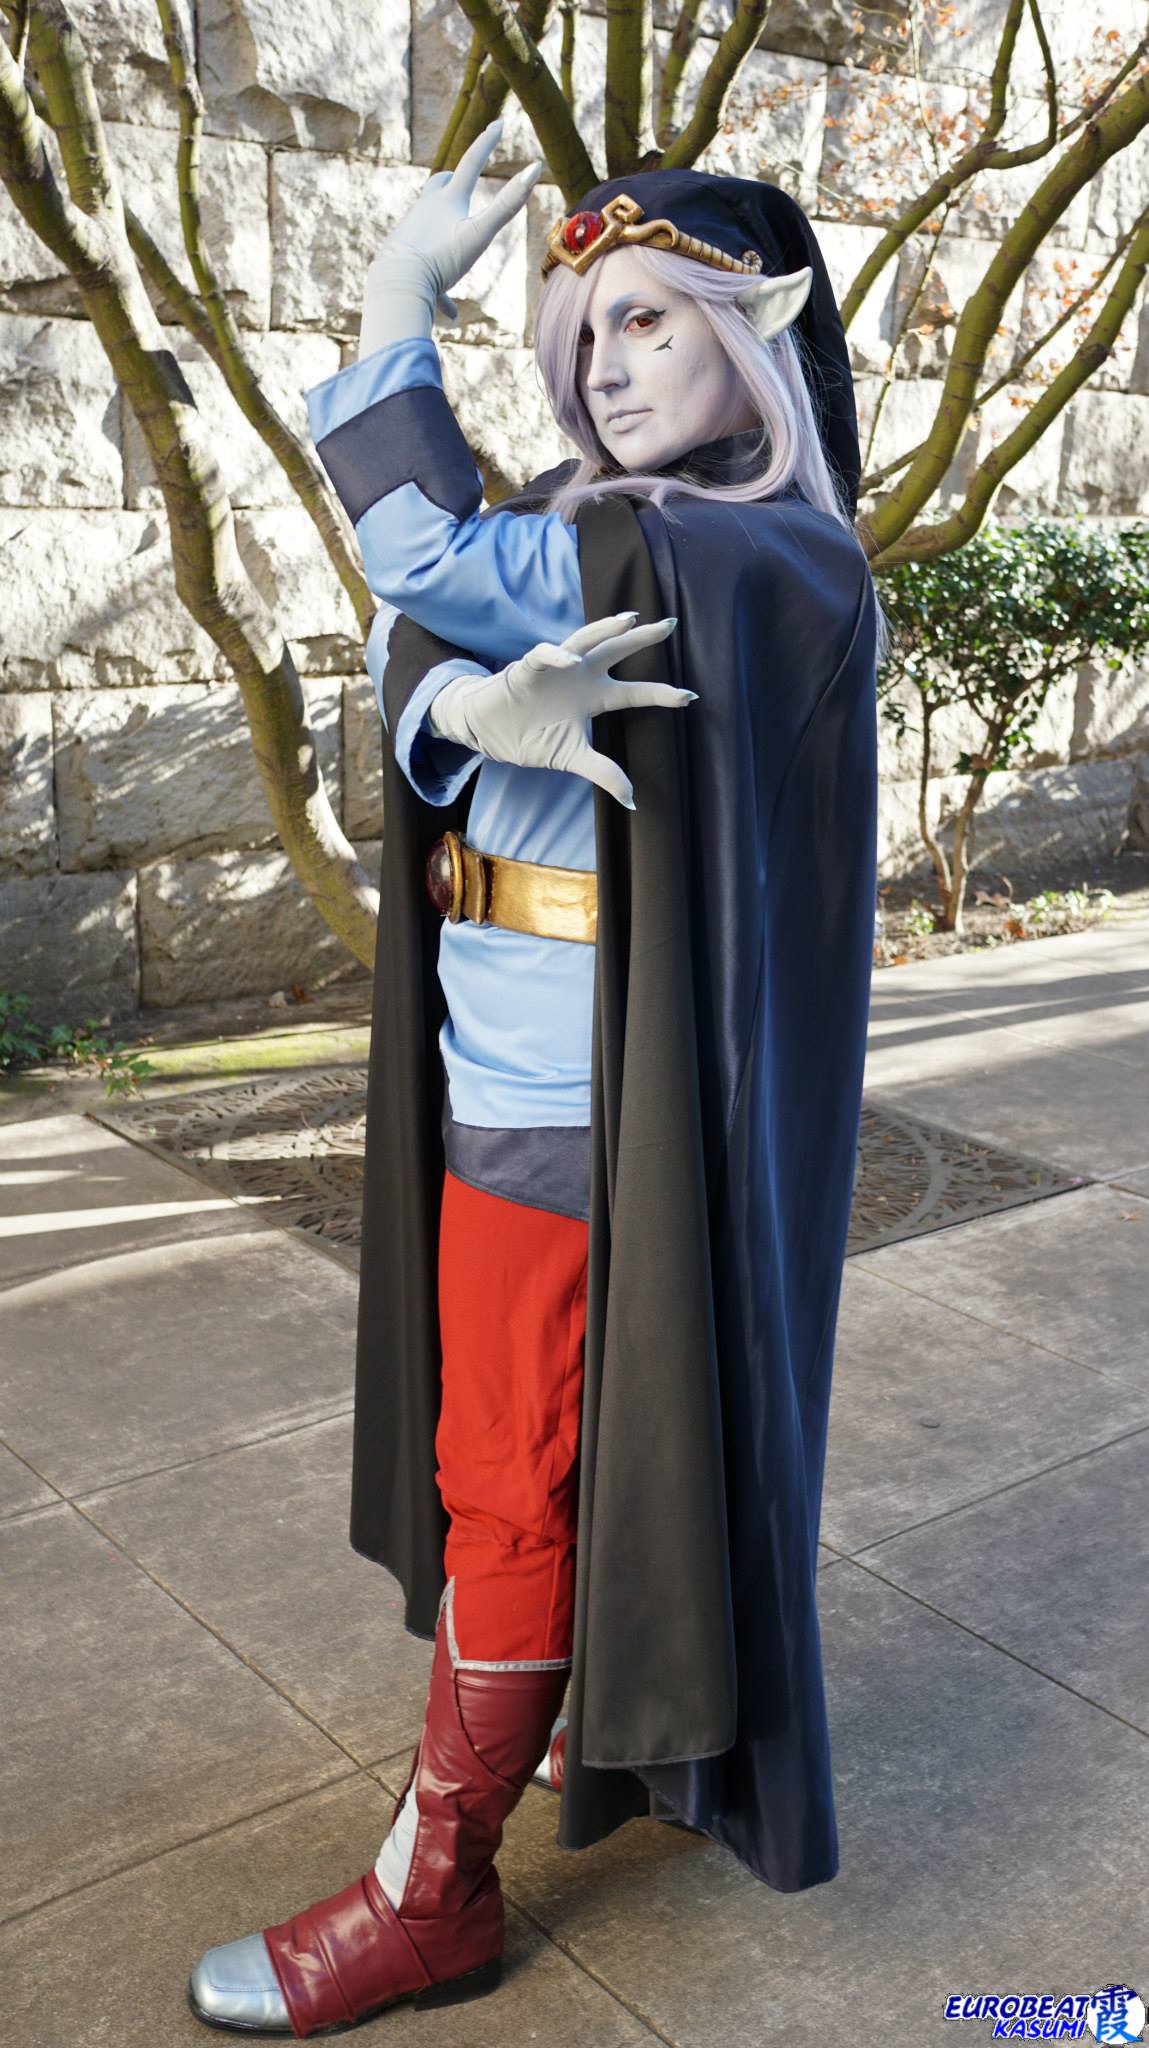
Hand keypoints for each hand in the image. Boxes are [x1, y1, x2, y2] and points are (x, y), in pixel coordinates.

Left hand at [370, 118, 542, 324]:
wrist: (397, 283)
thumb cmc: (441, 259)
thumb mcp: (480, 233)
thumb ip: (508, 204)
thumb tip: (536, 168)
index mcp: (448, 199)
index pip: (472, 161)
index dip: (488, 141)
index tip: (500, 123)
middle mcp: (426, 209)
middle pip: (440, 185)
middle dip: (452, 180)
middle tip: (458, 179)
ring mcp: (411, 231)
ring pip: (429, 226)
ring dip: (443, 234)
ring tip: (453, 254)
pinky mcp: (401, 257)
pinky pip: (425, 270)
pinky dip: (438, 287)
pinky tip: (448, 314)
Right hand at [427, 612, 692, 808]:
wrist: (490, 732)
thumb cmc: (533, 737)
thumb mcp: (573, 758)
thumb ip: (604, 772)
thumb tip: (632, 801)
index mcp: (596, 697)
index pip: (635, 692)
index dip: (661, 693)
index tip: (690, 696)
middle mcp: (582, 676)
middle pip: (618, 651)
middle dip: (643, 638)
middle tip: (671, 625)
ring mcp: (558, 668)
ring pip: (586, 640)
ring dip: (606, 628)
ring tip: (630, 620)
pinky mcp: (529, 667)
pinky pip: (545, 655)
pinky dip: (557, 656)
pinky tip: (571, 660)